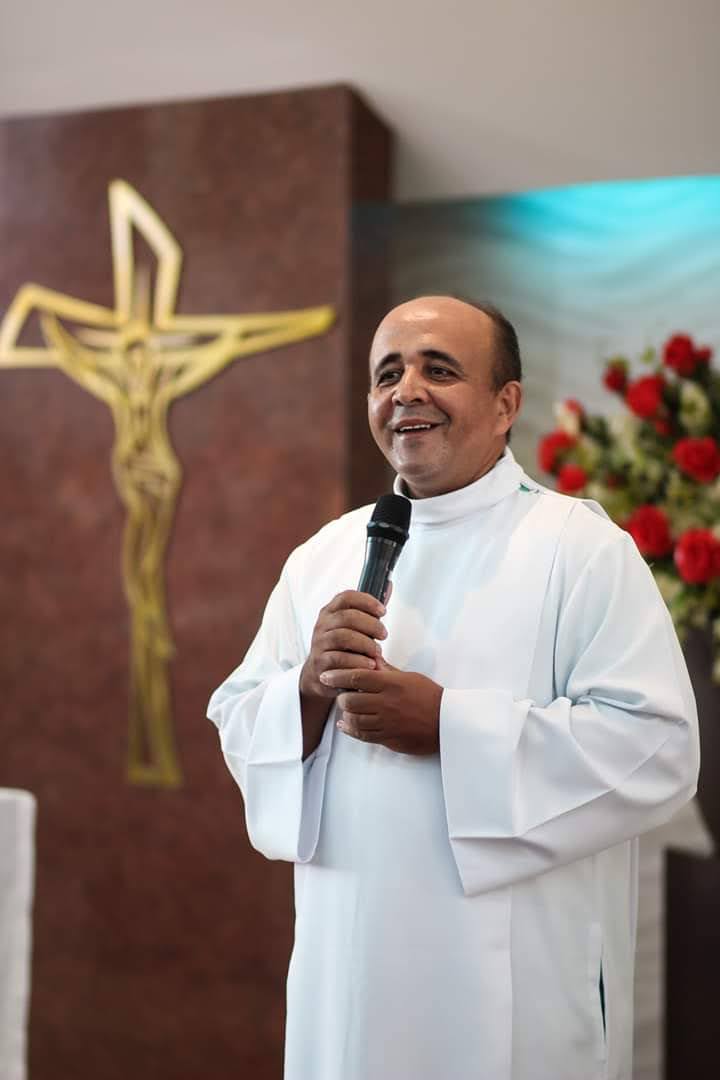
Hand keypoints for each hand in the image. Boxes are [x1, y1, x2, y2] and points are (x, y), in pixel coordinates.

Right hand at [299, 590, 386, 703]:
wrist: (319, 673)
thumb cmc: (341, 647)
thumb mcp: (352, 627)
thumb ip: (369, 609)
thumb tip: (388, 586)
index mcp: (330, 612)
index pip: (346, 597)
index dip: (366, 601)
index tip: (382, 611)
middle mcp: (322, 625)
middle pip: (347, 617)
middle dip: (370, 624)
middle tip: (383, 634)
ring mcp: (319, 644)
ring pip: (343, 637)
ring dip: (365, 644)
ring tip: (377, 652)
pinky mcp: (320, 663)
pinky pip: (339, 659)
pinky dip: (358, 662)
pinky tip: (369, 664)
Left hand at [320, 659, 441, 755]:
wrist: (448, 722)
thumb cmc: (429, 696)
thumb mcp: (409, 678)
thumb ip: (386, 670)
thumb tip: (370, 656)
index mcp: (391, 684)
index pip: (356, 677)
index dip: (337, 676)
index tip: (326, 675)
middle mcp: (386, 703)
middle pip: (350, 700)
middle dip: (342, 697)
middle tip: (342, 694)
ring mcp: (387, 723)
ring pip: (354, 719)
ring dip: (346, 714)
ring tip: (346, 709)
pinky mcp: (389, 738)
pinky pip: (362, 735)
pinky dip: (350, 730)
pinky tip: (345, 725)